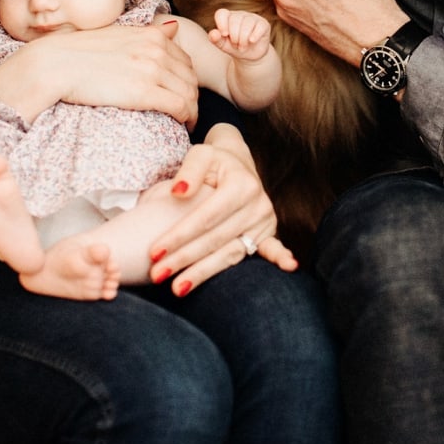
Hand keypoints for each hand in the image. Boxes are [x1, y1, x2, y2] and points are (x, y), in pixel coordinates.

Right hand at [0, 21, 199, 126]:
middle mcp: (156, 49)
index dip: (187, 79)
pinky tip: (182, 125)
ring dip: (192, 110)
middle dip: (192, 96)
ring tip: (185, 122)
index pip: (185, 59)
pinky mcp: (144, 92)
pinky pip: (180, 107)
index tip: (182, 93)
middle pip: (191, 78)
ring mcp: (151, 70)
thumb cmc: (80, 52)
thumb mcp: (117, 34)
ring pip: (189, 93)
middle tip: (186, 111)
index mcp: (151, 35)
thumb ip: (147, 33)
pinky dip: (187, 118)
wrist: (56, 64)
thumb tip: (174, 27)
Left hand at [149, 125, 296, 294]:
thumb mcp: (200, 154)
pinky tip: (289, 268)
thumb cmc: (214, 161)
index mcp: (240, 184)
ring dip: (204, 273)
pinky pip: (270, 249)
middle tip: (157, 274)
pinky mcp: (267, 232)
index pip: (205, 217)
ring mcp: (264, 220)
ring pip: (231, 253)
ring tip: (177, 288)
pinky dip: (278, 259)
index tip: (154, 252)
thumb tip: (177, 192)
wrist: (238, 163)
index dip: (179, 235)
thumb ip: (189, 170)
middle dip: (184, 259)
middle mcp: (257, 204)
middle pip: (215, 239)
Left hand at [207, 8, 271, 60]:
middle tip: (235, 45)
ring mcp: (252, 18)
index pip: (221, 13)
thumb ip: (216, 40)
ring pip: (247, 23)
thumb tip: (213, 33)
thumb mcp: (223, 46)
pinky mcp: (263, 24)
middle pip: (234, 20)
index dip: (221, 24)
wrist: (250, 55)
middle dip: (234, 36)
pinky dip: (254, 35)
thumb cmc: (234, 47)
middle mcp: (240, 15)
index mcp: (228, 17)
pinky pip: (259, 26)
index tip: (224, 35)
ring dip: (243, 39)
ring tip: (242, 47)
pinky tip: (252, 41)